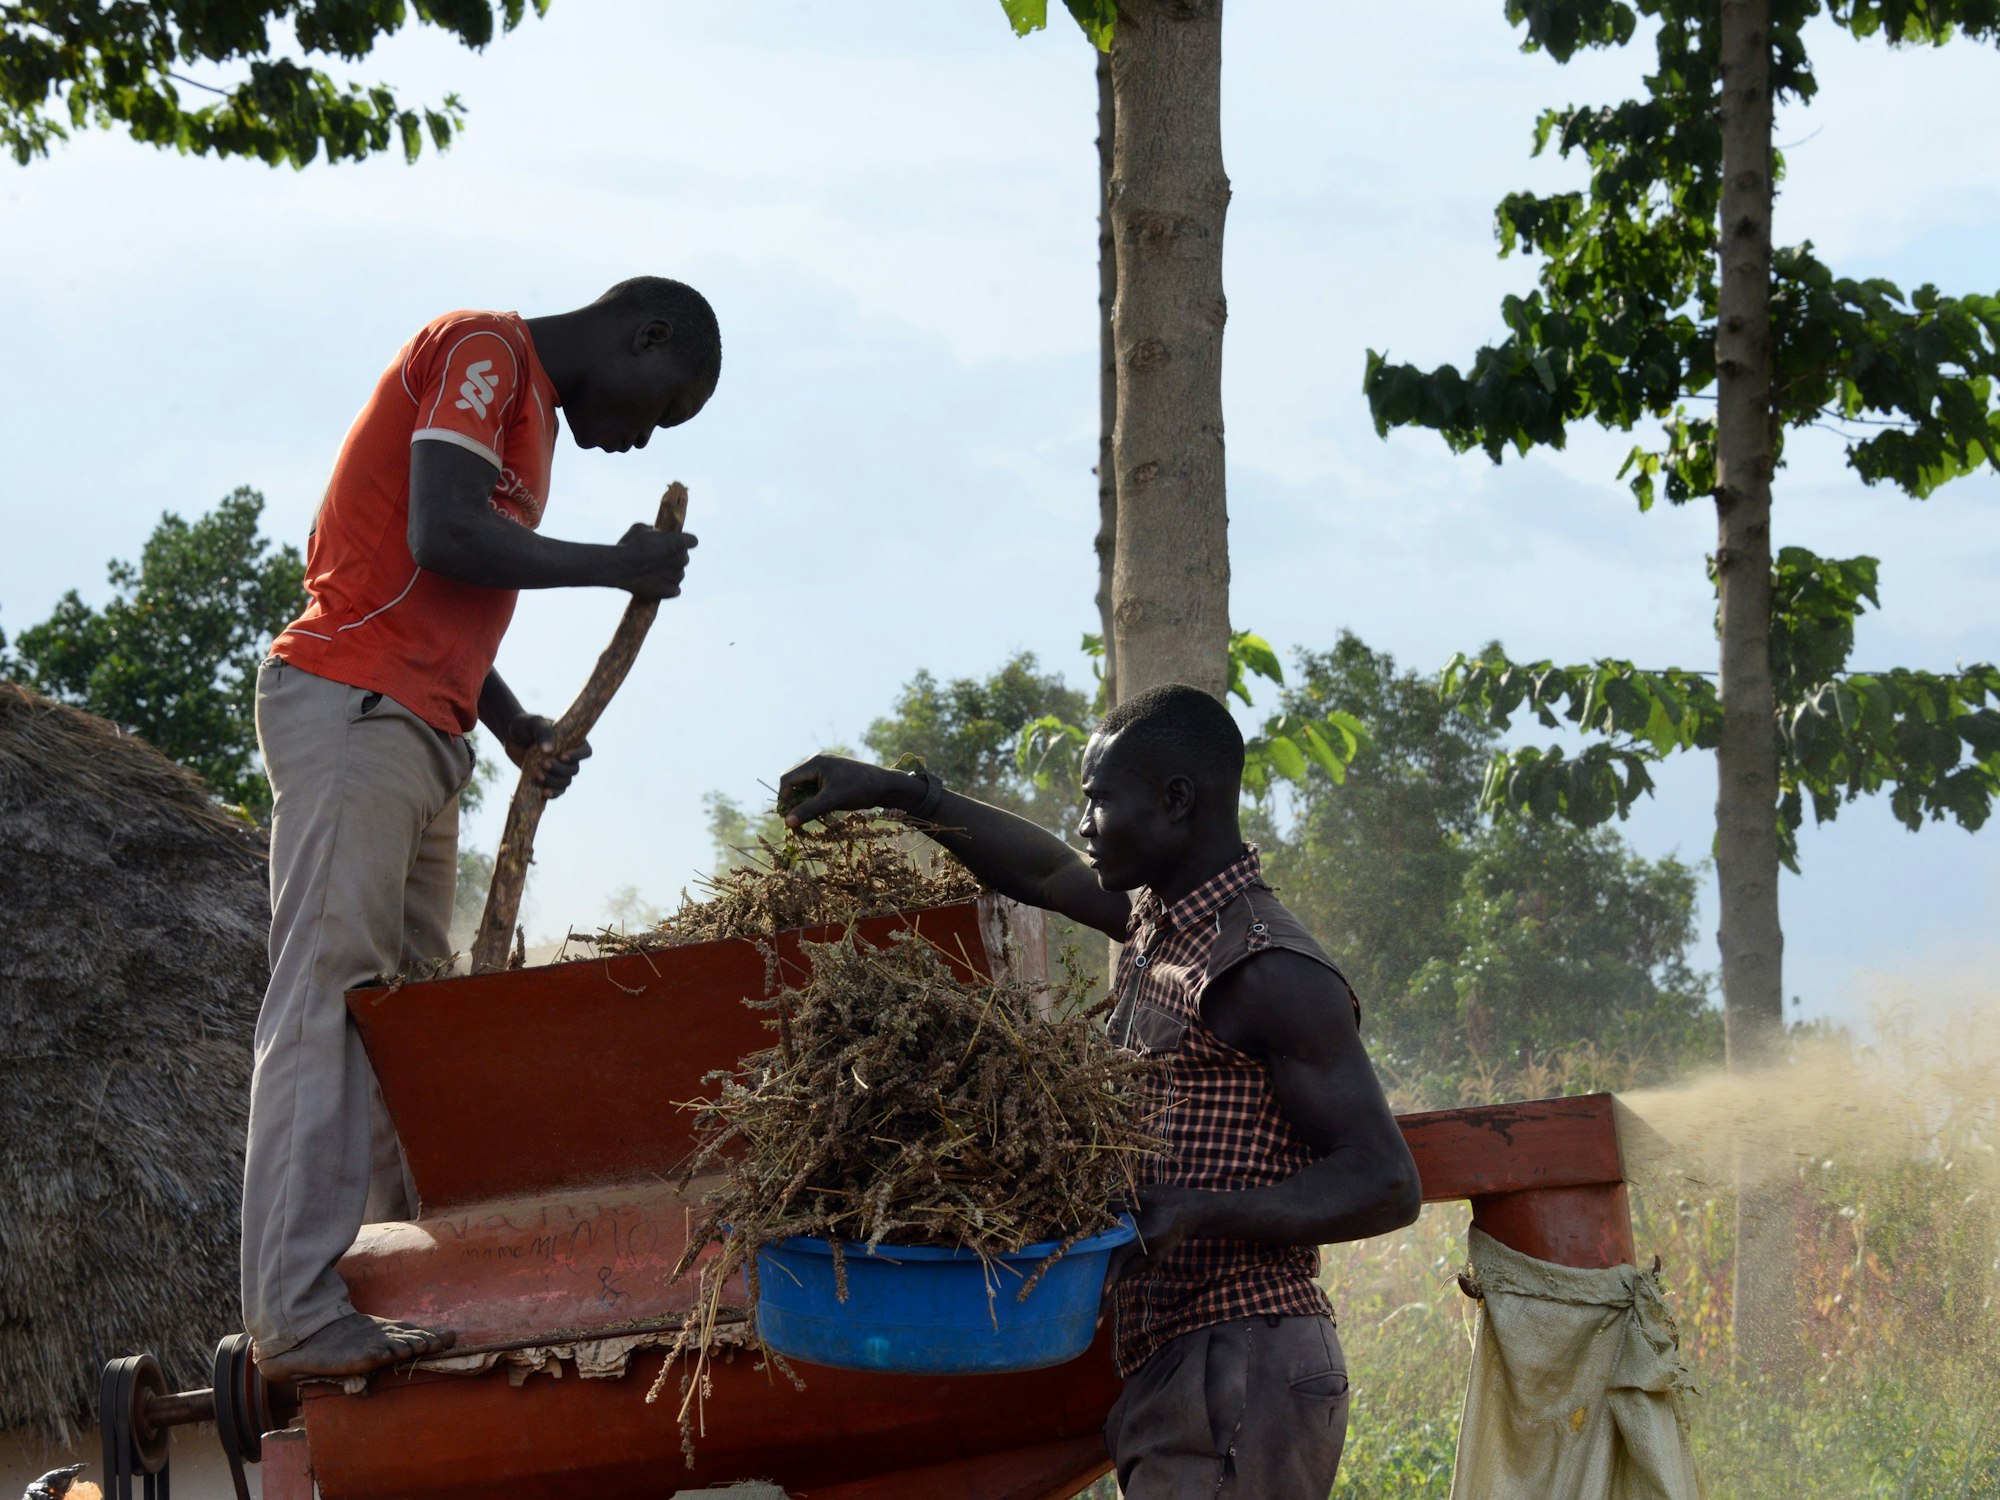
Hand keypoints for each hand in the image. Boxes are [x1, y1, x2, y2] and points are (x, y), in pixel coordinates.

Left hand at [504, 714, 592, 797]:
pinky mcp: (548, 780)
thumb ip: (543, 733)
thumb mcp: (534, 724)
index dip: (578, 756)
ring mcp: (558, 770)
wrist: (510, 737)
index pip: (585, 752)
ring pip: (565, 782)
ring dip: (553, 781)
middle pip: (574, 770)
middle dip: (560, 770)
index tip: (562, 756)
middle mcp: (569, 757)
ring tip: (537, 775)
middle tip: (543, 764)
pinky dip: (553, 794)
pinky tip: (544, 793)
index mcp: (572, 741)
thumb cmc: (525, 726)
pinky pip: (557, 791)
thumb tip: (549, 750)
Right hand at [615, 523, 696, 599]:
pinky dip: (667, 588)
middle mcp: (682, 559)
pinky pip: (675, 589)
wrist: (619, 568)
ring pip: (679, 574)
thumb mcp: (640, 528)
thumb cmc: (628, 545)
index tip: (676, 544)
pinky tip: (656, 585)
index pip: (693, 541)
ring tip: (652, 572)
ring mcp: (678, 576)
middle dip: (673, 558)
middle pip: (683, 558)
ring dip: (670, 573)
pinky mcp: (672, 591)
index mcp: (678, 542)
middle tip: (656, 559)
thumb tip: (656, 532)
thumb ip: (653, 530)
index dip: (684, 542)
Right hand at [776, 754, 909, 827]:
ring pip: (803, 787)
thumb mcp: (832, 801)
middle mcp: (817, 762)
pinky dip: (813, 800)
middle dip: (792, 801)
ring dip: (803, 802)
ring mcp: (824, 769)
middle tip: (795, 820)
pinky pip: (814, 788)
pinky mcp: (831, 777)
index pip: (788, 779)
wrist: (885, 786)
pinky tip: (820, 811)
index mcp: (815, 762)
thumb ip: (808, 810)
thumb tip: (787, 822)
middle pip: (793, 782)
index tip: (787, 817)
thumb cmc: (859, 790)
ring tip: (808, 817)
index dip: (784, 798)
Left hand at [1103, 1186, 1203, 1297]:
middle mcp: (1150, 1255)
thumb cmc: (1169, 1201)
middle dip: (1107, 1291)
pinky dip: (1117, 1276)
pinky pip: (1130, 1270)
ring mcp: (1151, 1261)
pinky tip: (1104, 1287)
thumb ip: (1120, 1201)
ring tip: (1094, 1304)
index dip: (1111, 1273)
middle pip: (1123, 1275)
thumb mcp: (1145, 1196)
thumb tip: (1096, 1207)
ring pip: (1125, 1275)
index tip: (1102, 1291)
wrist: (1192, 1214)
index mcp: (1148, 1237)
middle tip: (1092, 1309)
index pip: (1123, 1256)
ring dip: (1110, 1286)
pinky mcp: (1150, 1261)